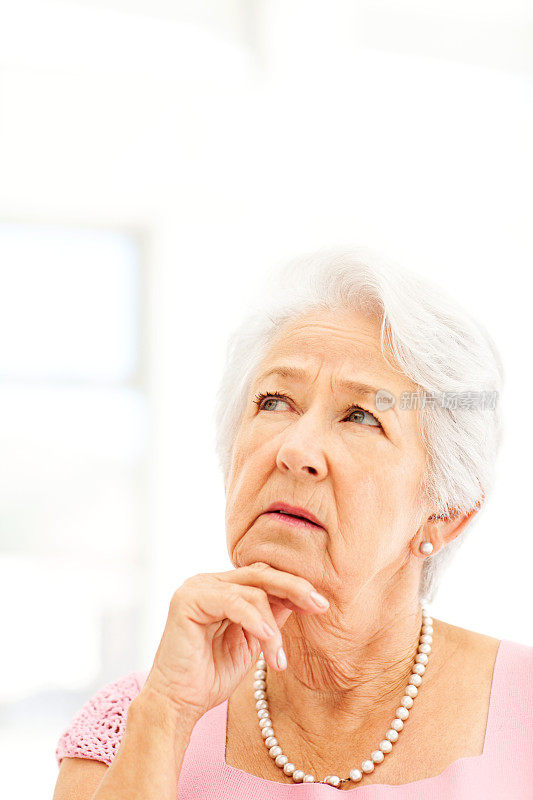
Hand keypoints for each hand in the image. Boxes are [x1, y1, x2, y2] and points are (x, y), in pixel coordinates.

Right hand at [138, 561, 329, 719]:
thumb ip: (269, 617)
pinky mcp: (187, 600)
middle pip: (260, 574)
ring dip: (272, 626)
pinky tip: (268, 639)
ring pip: (251, 591)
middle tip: (320, 606)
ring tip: (278, 659)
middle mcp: (207, 581)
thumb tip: (299, 598)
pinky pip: (233, 602)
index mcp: (221, 587)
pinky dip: (255, 620)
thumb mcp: (251, 642)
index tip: (321, 605)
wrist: (178, 704)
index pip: (263, 576)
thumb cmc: (211, 677)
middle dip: (295, 588)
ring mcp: (196, 587)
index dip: (293, 587)